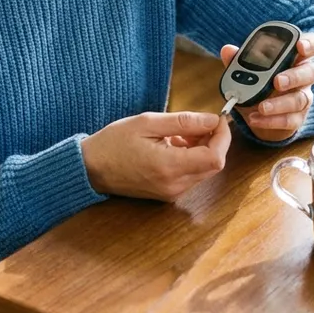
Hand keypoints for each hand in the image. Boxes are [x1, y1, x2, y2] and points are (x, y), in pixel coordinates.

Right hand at [80, 111, 231, 201]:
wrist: (90, 168)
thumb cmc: (114, 143)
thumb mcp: (147, 122)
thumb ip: (183, 122)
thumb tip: (212, 120)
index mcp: (169, 167)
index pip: (215, 158)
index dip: (223, 137)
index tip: (218, 119)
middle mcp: (174, 185)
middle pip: (214, 165)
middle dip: (214, 141)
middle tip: (199, 122)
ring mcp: (171, 192)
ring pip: (204, 170)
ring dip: (201, 149)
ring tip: (179, 132)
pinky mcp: (168, 194)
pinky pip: (191, 175)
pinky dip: (191, 158)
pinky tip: (173, 144)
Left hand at [220, 33, 313, 141]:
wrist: (259, 114)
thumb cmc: (259, 84)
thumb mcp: (248, 72)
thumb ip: (239, 61)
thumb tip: (227, 50)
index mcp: (294, 58)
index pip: (312, 46)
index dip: (309, 44)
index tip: (299, 45)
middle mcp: (303, 76)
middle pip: (310, 72)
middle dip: (294, 76)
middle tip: (277, 81)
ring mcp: (303, 97)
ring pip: (301, 99)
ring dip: (280, 103)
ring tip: (261, 107)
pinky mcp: (298, 118)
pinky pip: (290, 120)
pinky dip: (272, 121)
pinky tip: (255, 119)